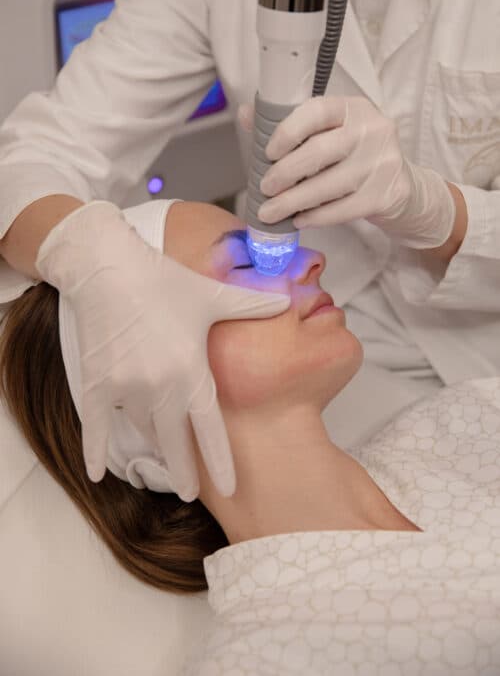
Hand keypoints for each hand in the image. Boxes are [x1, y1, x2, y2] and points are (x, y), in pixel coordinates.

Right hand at [35, 201, 289, 500]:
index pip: (210, 429)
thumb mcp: (213, 294)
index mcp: (191, 370)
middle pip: (175, 443)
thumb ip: (253, 304)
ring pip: (143, 430)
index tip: (230, 489)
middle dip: (185, 473)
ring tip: (164, 462)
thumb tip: (290, 298)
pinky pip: (95, 427)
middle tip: (190, 494)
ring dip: (154, 447)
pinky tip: (96, 476)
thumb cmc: (164, 280)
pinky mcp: (97, 383)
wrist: (108, 266)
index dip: (220, 461)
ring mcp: (125, 388)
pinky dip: (95, 451)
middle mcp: (160, 386)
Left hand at [243, 96, 455, 249]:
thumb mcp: (328, 135)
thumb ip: (289, 126)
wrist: (400, 189)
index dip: (288, 131)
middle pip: (320, 152)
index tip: (268, 152)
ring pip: (328, 185)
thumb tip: (245, 114)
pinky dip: (315, 217)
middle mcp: (372, 130)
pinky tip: (299, 220)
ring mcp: (382, 163)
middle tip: (264, 188)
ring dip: (293, 201)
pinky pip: (342, 209)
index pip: (317, 111)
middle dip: (285, 173)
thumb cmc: (353, 158)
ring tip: (270, 212)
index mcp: (353, 108)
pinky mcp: (386, 194)